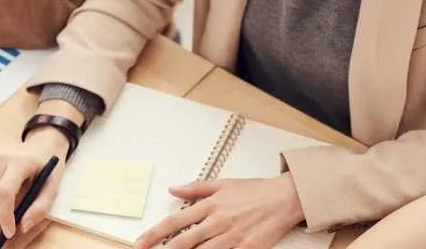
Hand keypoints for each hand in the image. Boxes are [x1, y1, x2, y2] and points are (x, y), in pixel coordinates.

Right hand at [0, 127, 69, 245]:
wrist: (42, 144)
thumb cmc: (49, 165)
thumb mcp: (53, 185)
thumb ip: (41, 207)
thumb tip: (23, 227)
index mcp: (19, 160)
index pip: (5, 192)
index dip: (5, 216)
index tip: (9, 233)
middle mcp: (1, 159)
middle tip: (1, 238)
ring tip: (4, 227)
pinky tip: (3, 213)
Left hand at [135, 175, 304, 248]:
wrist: (284, 197)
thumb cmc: (255, 190)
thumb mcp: (223, 183)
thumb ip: (196, 187)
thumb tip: (174, 189)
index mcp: (210, 204)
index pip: (175, 221)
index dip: (155, 234)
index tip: (141, 243)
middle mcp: (218, 221)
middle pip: (185, 241)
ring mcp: (232, 237)